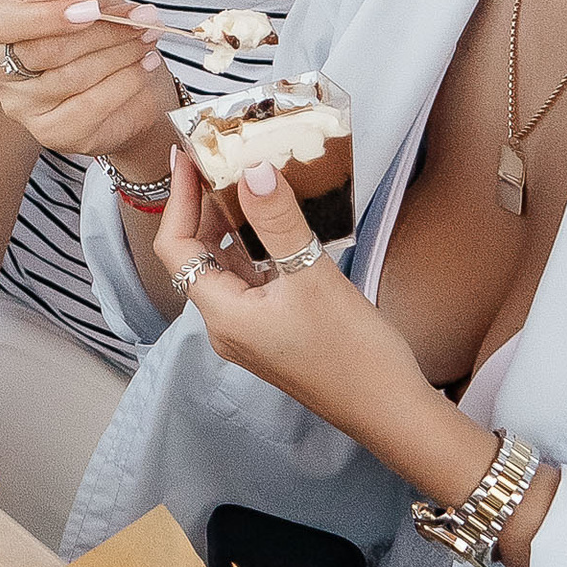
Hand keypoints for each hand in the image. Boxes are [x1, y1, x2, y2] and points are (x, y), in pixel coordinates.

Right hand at [0, 0, 179, 178]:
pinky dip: (124, 83)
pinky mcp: (49, 133)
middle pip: (47, 50)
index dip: (47, 16)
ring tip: (148, 41)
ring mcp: (19, 106)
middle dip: (103, 33)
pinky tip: (144, 68)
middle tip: (143, 21)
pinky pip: (90, 107)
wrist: (122, 81)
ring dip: (121, 55)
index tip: (93, 9)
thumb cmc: (92, 30)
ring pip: (73, 77)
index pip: (2, 23)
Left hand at [154, 156, 428, 455]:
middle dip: (204, 205)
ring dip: (231, 223)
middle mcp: (226, 324)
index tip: (188, 156)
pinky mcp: (274, 330)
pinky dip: (255, 246)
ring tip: (245, 177)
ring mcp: (250, 330)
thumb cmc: (352, 354)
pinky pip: (252, 279)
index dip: (178, 198)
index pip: (176, 246)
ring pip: (226, 266)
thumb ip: (278, 222)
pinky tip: (275, 221)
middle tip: (220, 158)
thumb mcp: (314, 277)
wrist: (390, 410)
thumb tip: (251, 170)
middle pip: (197, 254)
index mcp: (222, 314)